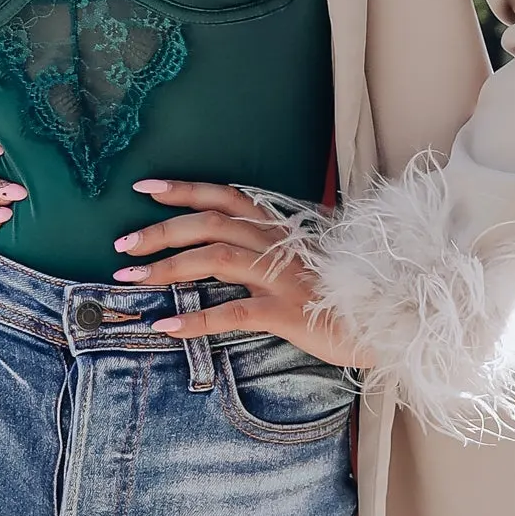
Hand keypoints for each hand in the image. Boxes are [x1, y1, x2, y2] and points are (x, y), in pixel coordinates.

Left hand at [111, 179, 373, 364]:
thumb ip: (276, 250)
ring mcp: (282, 276)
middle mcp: (278, 244)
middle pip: (209, 223)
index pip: (226, 196)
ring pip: (213, 258)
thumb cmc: (350, 292)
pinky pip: (233, 312)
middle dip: (160, 231)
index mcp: (281, 228)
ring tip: (130, 278)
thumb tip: (237, 249)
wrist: (392, 316)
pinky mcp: (287, 310)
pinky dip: (195, 319)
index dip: (184, 190)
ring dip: (167, 267)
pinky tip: (165, 326)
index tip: (145, 188)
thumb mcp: (311, 260)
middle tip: (122, 244)